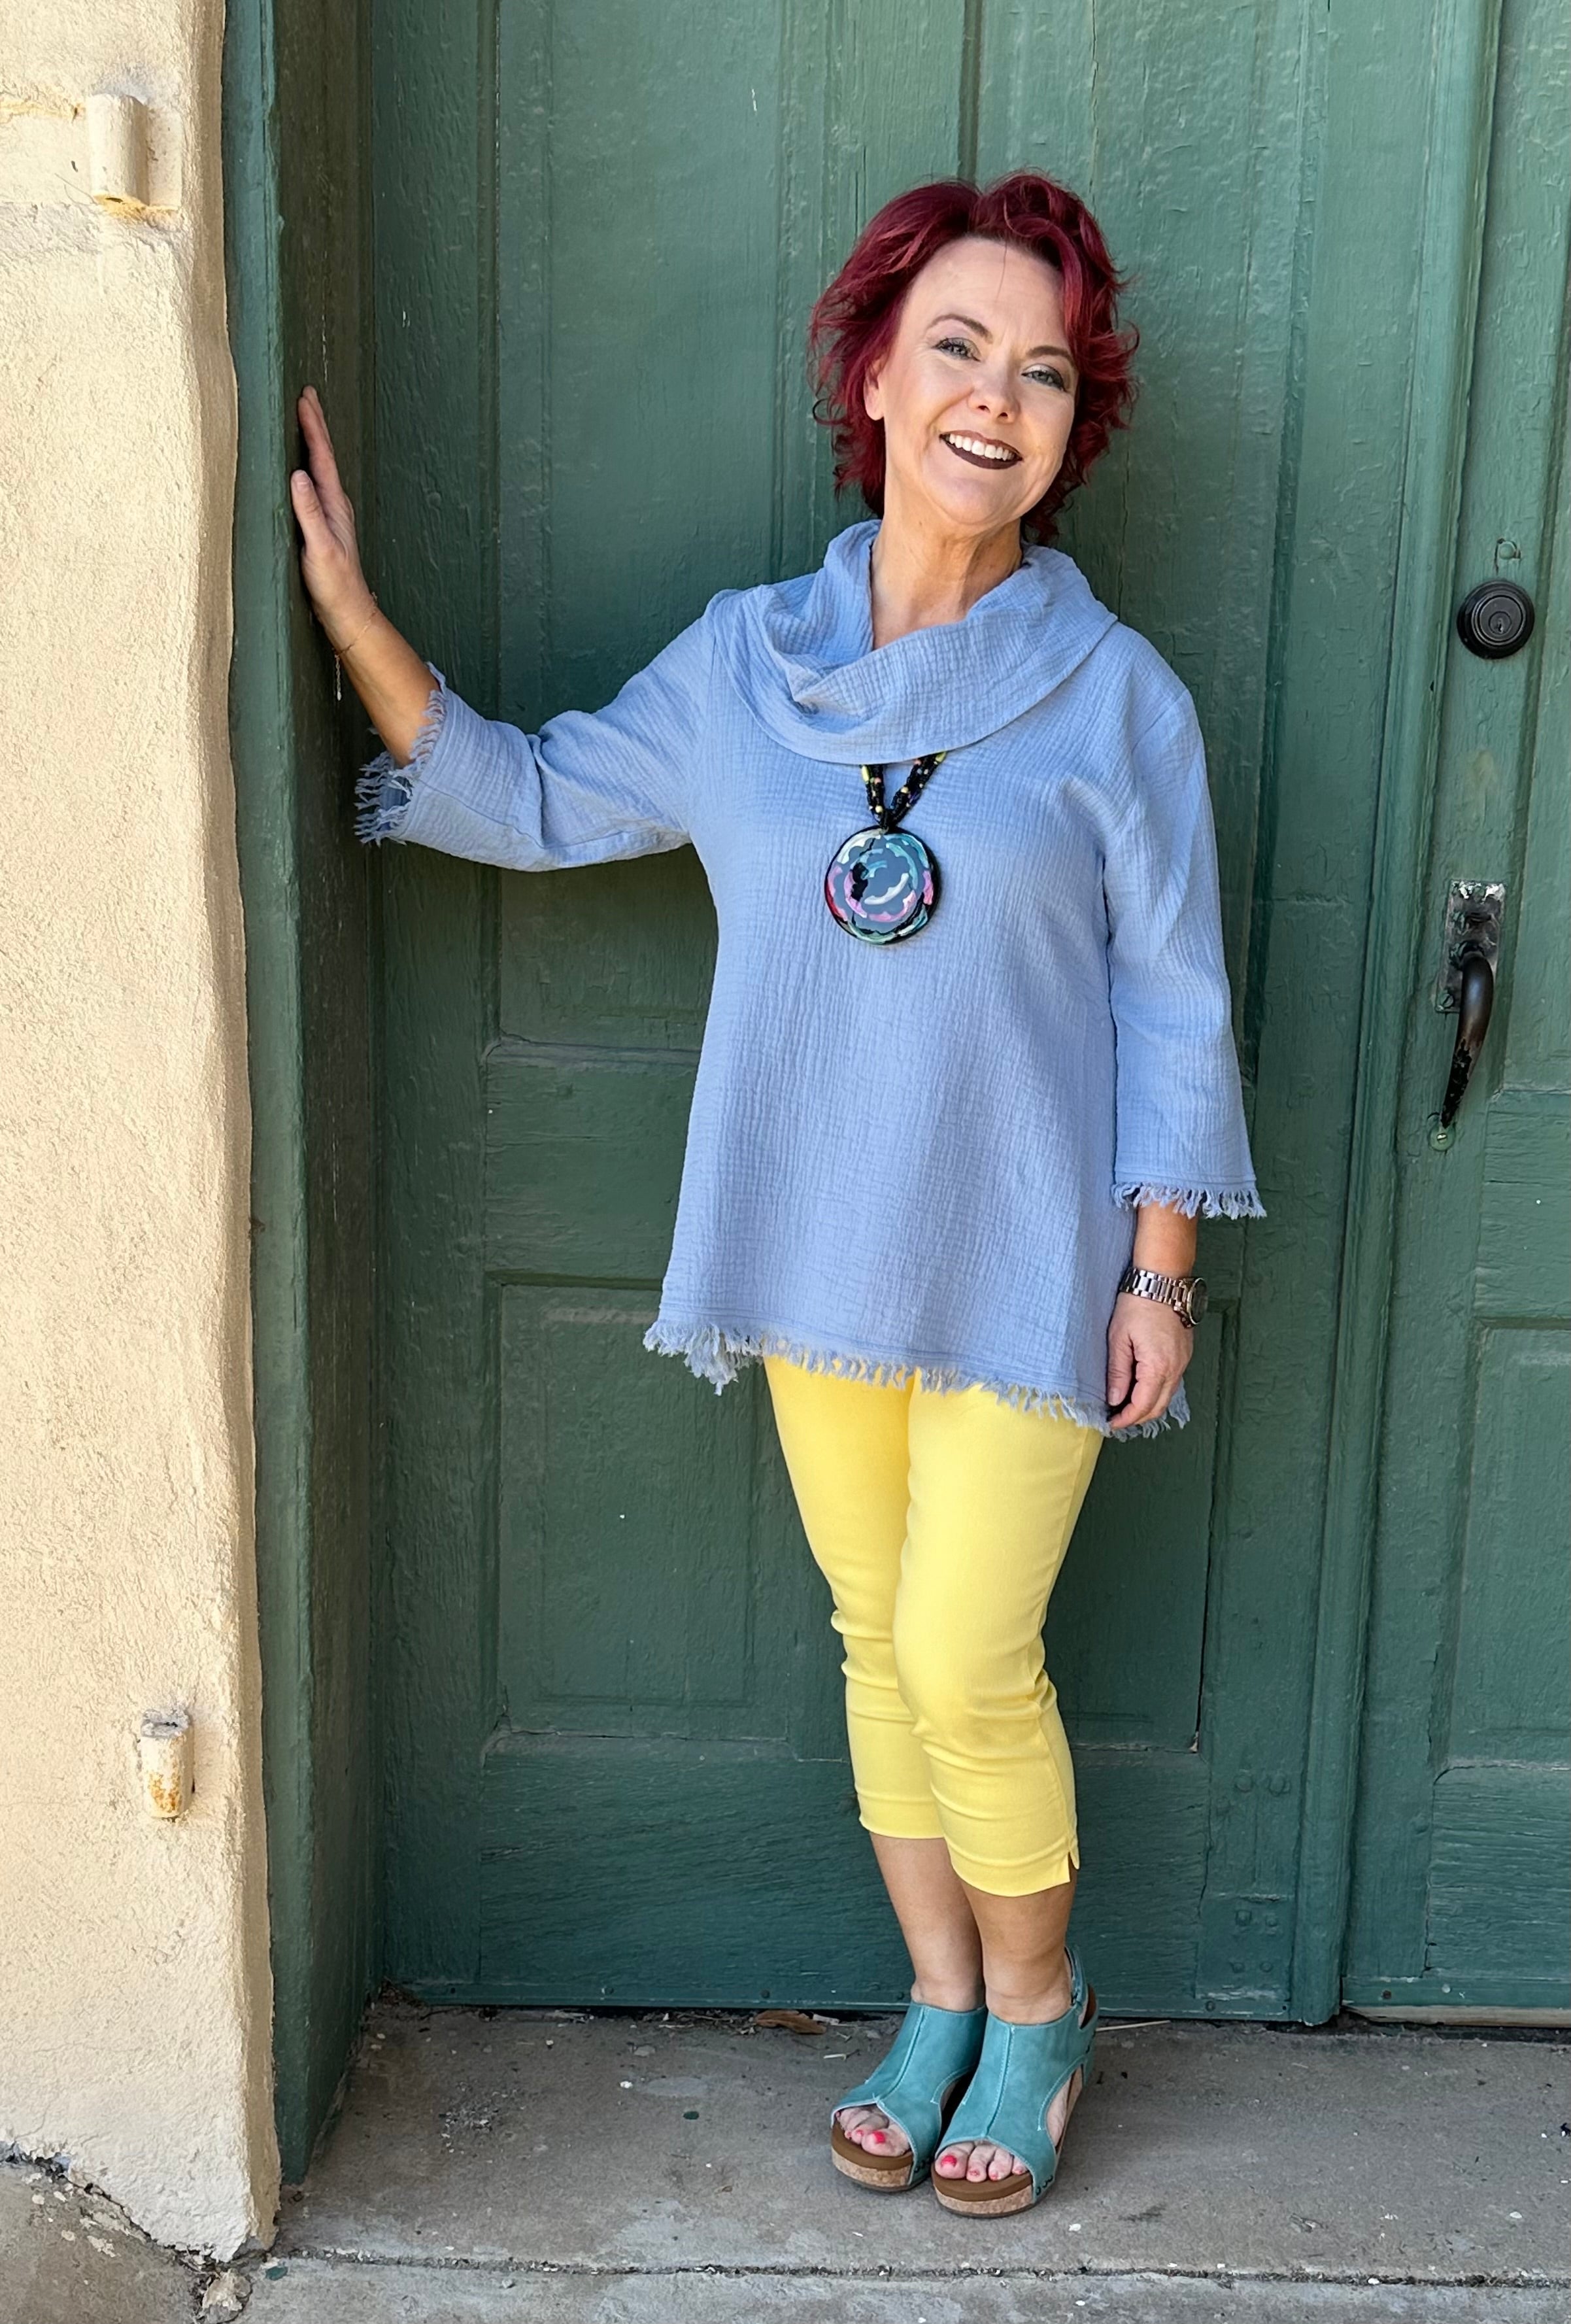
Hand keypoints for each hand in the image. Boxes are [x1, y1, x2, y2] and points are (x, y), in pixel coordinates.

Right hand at [289, 386, 374, 648]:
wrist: (348, 612)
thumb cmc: (334, 585)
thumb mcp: (318, 548)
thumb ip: (308, 513)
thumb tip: (297, 476)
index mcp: (334, 505)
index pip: (322, 457)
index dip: (312, 426)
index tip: (304, 397)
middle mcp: (335, 505)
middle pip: (324, 456)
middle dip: (315, 424)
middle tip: (307, 394)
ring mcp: (331, 514)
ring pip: (321, 467)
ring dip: (314, 441)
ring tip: (306, 419)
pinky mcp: (324, 525)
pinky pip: (316, 484)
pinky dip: (310, 465)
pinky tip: (304, 467)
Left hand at [1106, 1291, 1191, 1430]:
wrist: (1163, 1281)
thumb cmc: (1138, 1304)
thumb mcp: (1119, 1338)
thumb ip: (1118, 1372)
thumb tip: (1115, 1399)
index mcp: (1158, 1367)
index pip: (1142, 1406)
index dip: (1126, 1419)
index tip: (1111, 1423)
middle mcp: (1175, 1369)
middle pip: (1158, 1407)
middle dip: (1137, 1418)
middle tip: (1117, 1418)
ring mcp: (1183, 1362)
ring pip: (1168, 1397)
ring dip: (1148, 1406)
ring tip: (1126, 1406)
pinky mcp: (1185, 1355)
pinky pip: (1173, 1383)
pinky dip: (1158, 1392)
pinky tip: (1142, 1388)